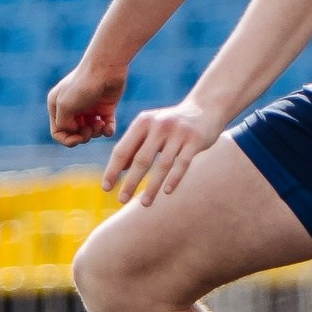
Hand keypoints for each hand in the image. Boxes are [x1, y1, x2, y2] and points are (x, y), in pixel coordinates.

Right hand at [47, 61, 125, 146]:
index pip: (58, 132)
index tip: (78, 137)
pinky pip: (105, 127)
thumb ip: (63, 124)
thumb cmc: (83, 85)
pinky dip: (107, 130)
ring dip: (95, 132)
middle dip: (82, 136)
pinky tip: (108, 127)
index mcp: (57, 106)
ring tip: (100, 124)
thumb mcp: (65, 106)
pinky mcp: (104, 108)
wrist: (106, 69)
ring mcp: (89, 108)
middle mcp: (71, 108)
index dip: (67, 139)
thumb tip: (74, 132)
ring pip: (90, 132)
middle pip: (74, 133)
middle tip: (90, 129)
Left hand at [105, 98, 225, 205]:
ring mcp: (178, 132)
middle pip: (141, 159)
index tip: (106, 188)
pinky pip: (182, 163)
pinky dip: (174, 179)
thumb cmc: (171, 124)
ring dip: (152, 186)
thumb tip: (119, 170)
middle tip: (121, 200)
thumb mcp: (150, 129)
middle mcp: (159, 125)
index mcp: (143, 122)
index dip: (113, 170)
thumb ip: (135, 146)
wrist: (205, 108)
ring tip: (145, 204)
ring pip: (162, 164)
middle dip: (130, 182)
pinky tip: (167, 192)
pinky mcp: (195, 140)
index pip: (123, 149)